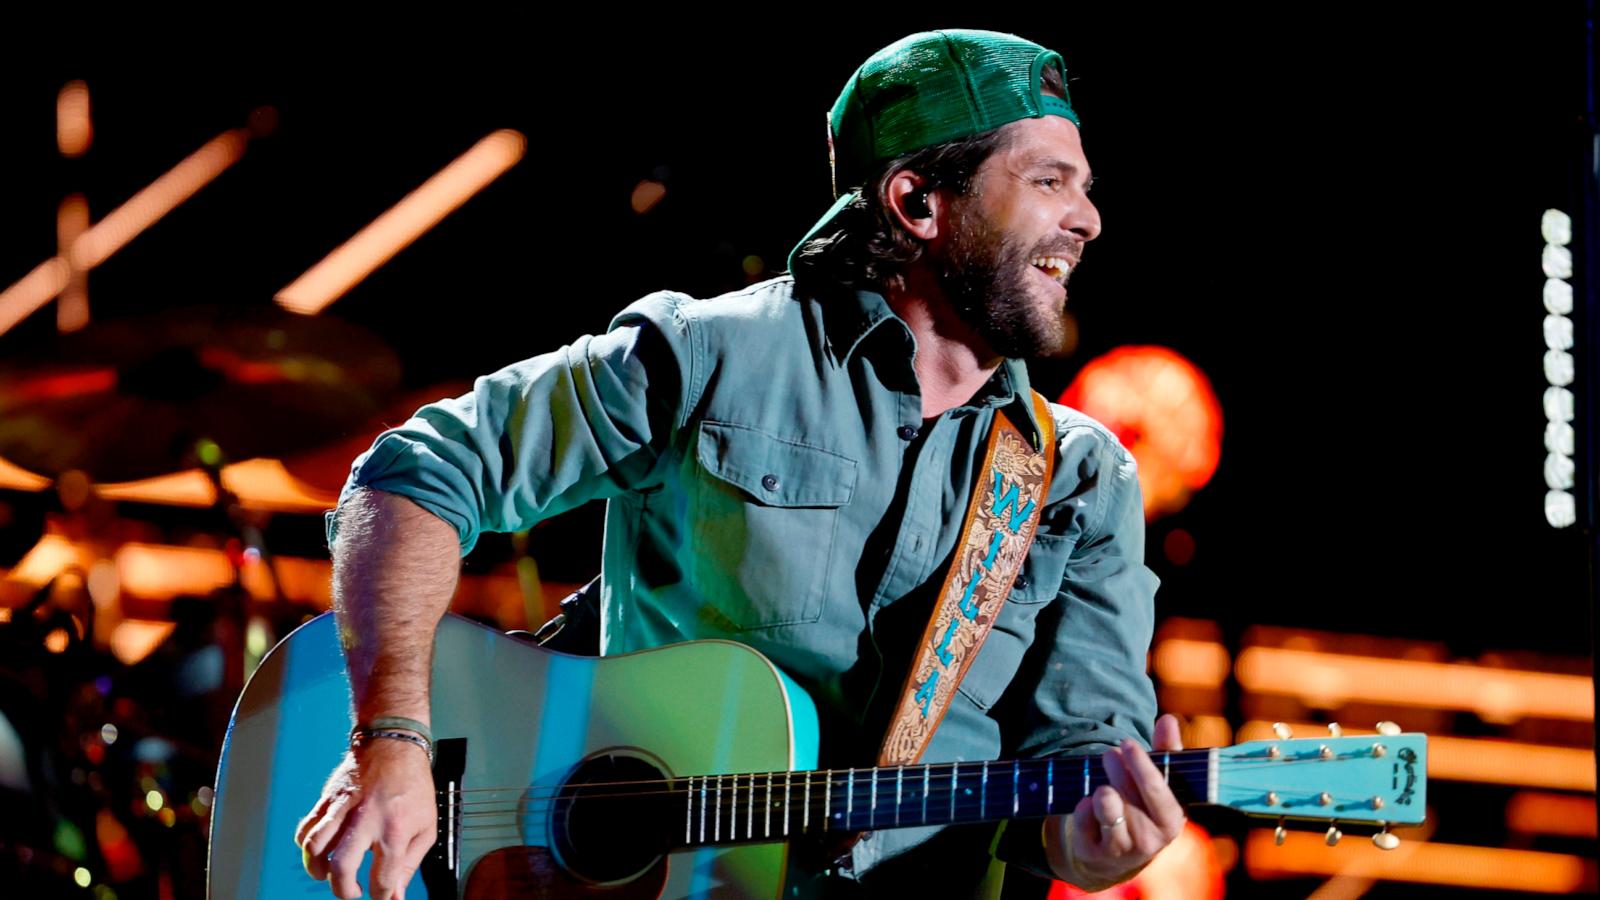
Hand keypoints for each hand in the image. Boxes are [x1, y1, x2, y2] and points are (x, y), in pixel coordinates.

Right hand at [295, 739, 436, 898]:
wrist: (394, 742)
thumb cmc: (413, 784)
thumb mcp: (427, 825)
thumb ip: (410, 863)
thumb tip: (395, 894)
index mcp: (395, 828)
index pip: (382, 878)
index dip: (381, 897)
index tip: (380, 898)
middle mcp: (366, 820)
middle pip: (342, 867)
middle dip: (343, 890)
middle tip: (351, 891)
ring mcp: (343, 808)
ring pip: (314, 847)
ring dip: (317, 869)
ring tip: (327, 874)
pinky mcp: (327, 800)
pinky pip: (305, 829)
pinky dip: (306, 846)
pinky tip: (318, 851)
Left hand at [1043, 714, 1185, 890]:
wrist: (1120, 853)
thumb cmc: (1144, 807)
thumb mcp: (1160, 784)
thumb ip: (1166, 751)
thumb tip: (1168, 719)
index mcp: (1171, 821)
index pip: (1157, 792)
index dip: (1142, 766)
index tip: (1128, 743)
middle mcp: (1149, 840)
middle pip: (1128, 794)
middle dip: (1116, 769)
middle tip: (1111, 754)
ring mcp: (1121, 849)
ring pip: (1107, 810)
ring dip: (1101, 790)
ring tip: (1103, 784)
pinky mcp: (1094, 853)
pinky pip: (1083, 821)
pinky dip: (1082, 806)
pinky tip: (1087, 801)